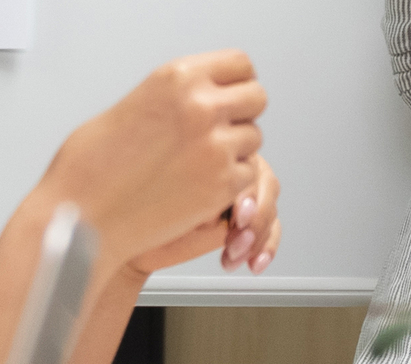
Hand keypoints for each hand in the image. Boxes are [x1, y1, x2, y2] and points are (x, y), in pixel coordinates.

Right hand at [33, 51, 265, 273]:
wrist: (82, 216)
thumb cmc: (91, 167)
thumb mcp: (134, 104)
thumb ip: (174, 96)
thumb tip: (202, 95)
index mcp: (176, 77)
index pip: (240, 64)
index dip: (236, 82)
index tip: (229, 95)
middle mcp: (200, 106)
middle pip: (256, 98)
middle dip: (241, 114)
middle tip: (219, 131)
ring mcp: (214, 146)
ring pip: (254, 138)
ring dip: (235, 150)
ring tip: (199, 163)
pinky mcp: (221, 185)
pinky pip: (247, 175)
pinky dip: (231, 183)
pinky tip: (199, 186)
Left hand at [123, 154, 282, 275]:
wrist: (139, 239)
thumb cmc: (141, 209)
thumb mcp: (166, 195)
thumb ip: (197, 190)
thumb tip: (221, 203)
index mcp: (212, 149)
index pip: (244, 161)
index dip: (245, 189)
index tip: (237, 213)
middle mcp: (230, 168)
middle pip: (265, 184)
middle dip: (255, 215)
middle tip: (237, 234)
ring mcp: (242, 195)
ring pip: (270, 208)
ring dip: (258, 235)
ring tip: (234, 252)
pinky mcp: (248, 221)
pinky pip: (271, 230)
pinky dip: (266, 247)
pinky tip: (253, 262)